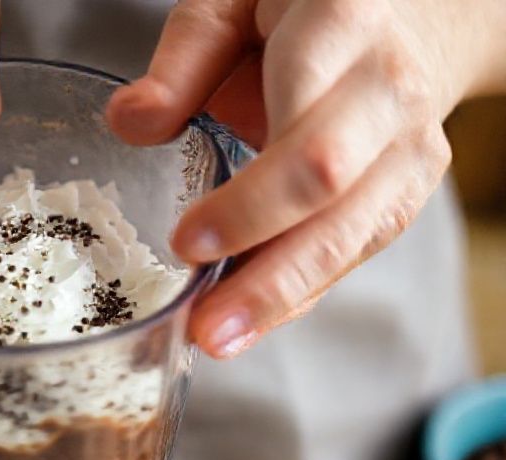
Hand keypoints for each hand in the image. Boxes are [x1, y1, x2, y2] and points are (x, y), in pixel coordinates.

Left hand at [107, 0, 505, 358]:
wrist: (415, 10)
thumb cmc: (306, 3)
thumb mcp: (237, 0)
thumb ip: (185, 55)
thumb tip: (130, 123)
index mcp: (344, 31)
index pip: (305, 136)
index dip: (250, 203)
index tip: (187, 245)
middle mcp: (389, 94)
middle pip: (336, 200)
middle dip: (270, 273)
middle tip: (205, 326)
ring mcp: (410, 147)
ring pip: (355, 237)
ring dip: (285, 298)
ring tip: (218, 340)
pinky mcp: (406, 188)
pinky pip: (354, 249)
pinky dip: (301, 289)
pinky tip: (250, 320)